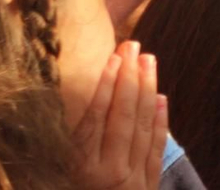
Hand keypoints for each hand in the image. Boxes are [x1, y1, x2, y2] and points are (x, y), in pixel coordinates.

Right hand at [70, 42, 167, 189]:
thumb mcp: (56, 182)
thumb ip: (60, 157)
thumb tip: (59, 119)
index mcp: (82, 173)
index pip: (94, 120)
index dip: (102, 87)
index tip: (109, 58)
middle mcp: (110, 173)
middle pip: (122, 116)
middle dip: (128, 77)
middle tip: (133, 45)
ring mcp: (134, 180)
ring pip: (142, 126)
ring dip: (147, 90)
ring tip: (149, 60)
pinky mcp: (148, 187)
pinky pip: (156, 148)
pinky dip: (160, 122)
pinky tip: (162, 98)